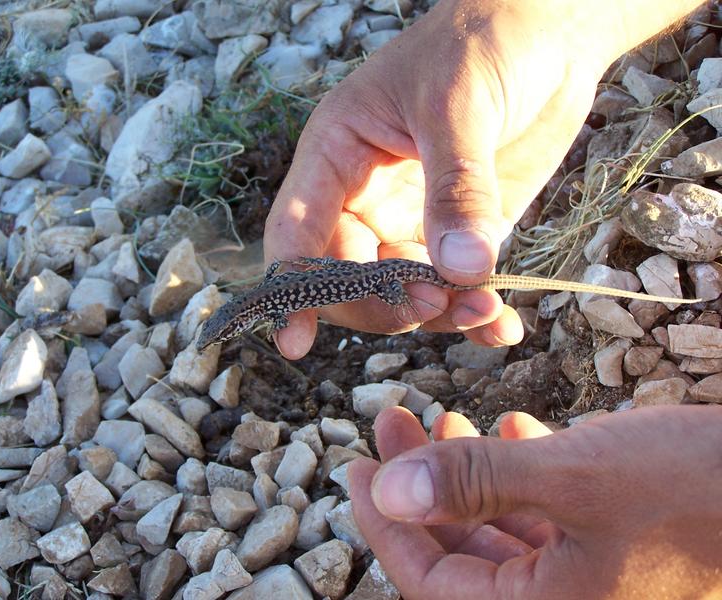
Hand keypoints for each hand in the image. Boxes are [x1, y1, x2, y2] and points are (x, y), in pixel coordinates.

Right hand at [264, 0, 619, 357]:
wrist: (545, 34)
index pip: (297, 233)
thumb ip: (455, 187)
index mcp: (335, 156)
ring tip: (487, 310)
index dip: (291, 289)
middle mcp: (364, 198)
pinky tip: (502, 325)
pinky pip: (456, 291)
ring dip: (438, 316)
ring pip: (403, 295)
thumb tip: (460, 268)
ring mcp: (412, 222)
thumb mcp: (457, 105)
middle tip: (433, 302)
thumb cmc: (480, 45)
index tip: (295, 341)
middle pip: (346, 280)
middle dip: (384, 304)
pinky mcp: (461, 236)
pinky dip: (476, 316)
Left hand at [348, 405, 721, 599]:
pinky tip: (517, 428)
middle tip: (393, 422)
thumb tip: (390, 491)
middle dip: (420, 482)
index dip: (384, 522)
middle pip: (459, 547)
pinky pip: (544, 515)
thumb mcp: (574, 477)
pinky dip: (520, 473)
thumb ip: (477, 482)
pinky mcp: (612, 542)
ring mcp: (589, 574)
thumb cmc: (699, 489)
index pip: (430, 578)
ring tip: (443, 417)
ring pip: (499, 526)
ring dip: (466, 473)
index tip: (354, 466)